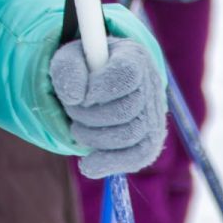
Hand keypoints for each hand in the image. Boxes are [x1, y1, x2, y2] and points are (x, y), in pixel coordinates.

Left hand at [49, 37, 167, 178]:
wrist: (99, 84)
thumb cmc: (84, 68)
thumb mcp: (69, 58)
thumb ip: (68, 69)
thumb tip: (76, 97)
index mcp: (134, 57)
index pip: (126, 75)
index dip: (99, 89)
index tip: (80, 95)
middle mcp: (151, 85)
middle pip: (125, 110)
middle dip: (89, 116)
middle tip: (72, 111)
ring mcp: (154, 115)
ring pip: (129, 136)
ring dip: (94, 138)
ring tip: (77, 129)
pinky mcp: (150, 141)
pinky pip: (136, 158)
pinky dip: (109, 163)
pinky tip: (88, 165)